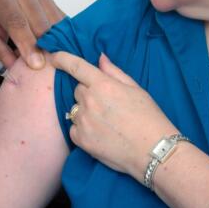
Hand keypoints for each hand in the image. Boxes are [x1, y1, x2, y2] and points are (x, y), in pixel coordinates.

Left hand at [0, 0, 64, 70]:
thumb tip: (17, 69)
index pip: (17, 22)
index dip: (28, 44)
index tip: (36, 64)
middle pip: (39, 20)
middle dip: (45, 45)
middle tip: (50, 67)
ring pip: (52, 18)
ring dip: (56, 39)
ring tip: (58, 60)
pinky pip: (58, 15)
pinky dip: (61, 32)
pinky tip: (61, 48)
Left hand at [50, 52, 176, 180]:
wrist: (154, 151)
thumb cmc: (149, 117)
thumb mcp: (136, 89)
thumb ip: (114, 72)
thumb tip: (100, 58)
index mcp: (103, 85)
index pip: (76, 66)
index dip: (63, 58)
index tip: (54, 56)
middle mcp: (89, 101)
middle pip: (78, 90)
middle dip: (88, 93)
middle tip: (108, 105)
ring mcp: (83, 121)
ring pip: (75, 109)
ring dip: (85, 112)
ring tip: (106, 123)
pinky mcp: (81, 139)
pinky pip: (74, 128)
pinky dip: (82, 129)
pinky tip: (100, 134)